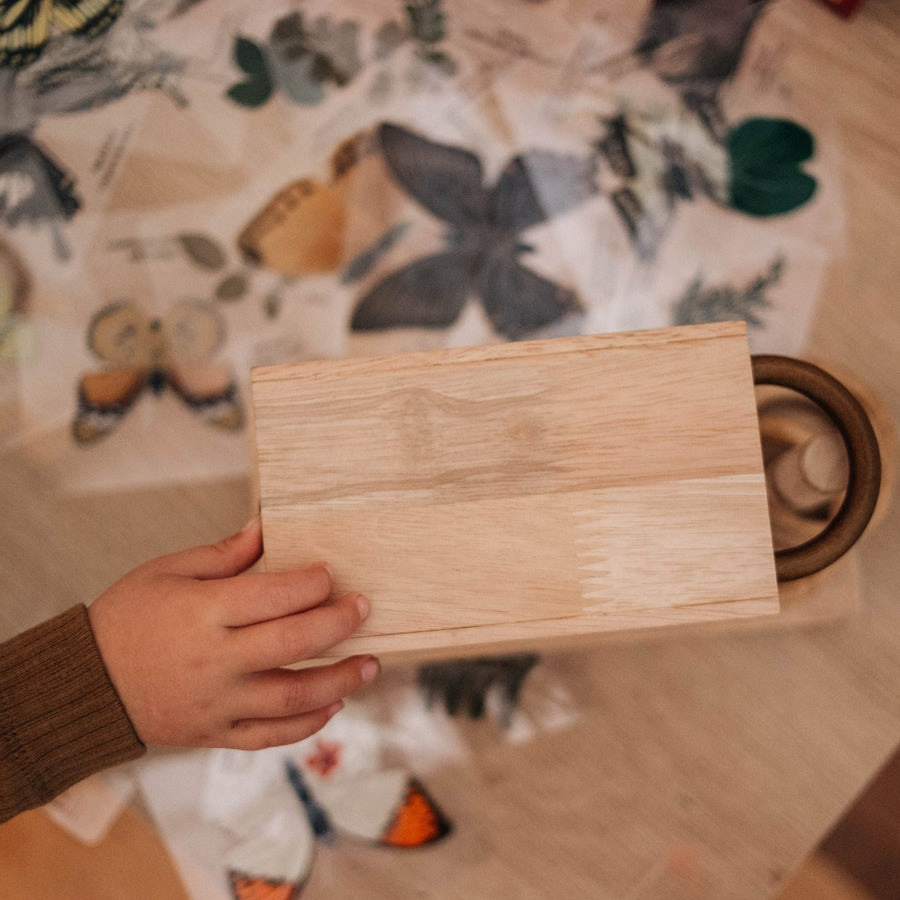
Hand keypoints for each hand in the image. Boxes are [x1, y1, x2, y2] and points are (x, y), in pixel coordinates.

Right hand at [87, 516, 378, 750]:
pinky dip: (306, 724)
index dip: (312, 583)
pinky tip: (333, 705)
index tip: (330, 573)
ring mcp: (217, 702)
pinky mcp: (214, 733)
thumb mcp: (167, 571)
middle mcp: (215, 660)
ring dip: (340, 680)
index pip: (274, 596)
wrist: (85, 685)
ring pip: (292, 696)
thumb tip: (265, 527)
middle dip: (339, 624)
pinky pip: (270, 735)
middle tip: (364, 608)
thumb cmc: (126, 617)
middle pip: (293, 643)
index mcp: (203, 613)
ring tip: (371, 664)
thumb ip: (223, 554)